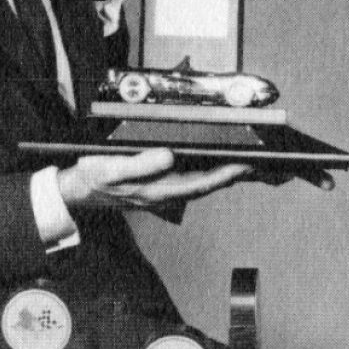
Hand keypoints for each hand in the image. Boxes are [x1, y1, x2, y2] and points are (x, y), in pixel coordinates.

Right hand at [57, 148, 251, 210]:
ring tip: (256, 165)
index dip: (228, 173)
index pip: (203, 182)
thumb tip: (168, 155)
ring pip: (208, 183)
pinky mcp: (165, 185)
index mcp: (159, 189)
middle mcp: (168, 193)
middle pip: (212, 184)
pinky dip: (216, 173)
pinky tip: (225, 165)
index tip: (249, 164)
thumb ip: (140, 163)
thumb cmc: (95, 177)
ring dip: (231, 175)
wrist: (81, 190)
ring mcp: (168, 191)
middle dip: (239, 176)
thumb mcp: (112, 168)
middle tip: (268, 167)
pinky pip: (197, 180)